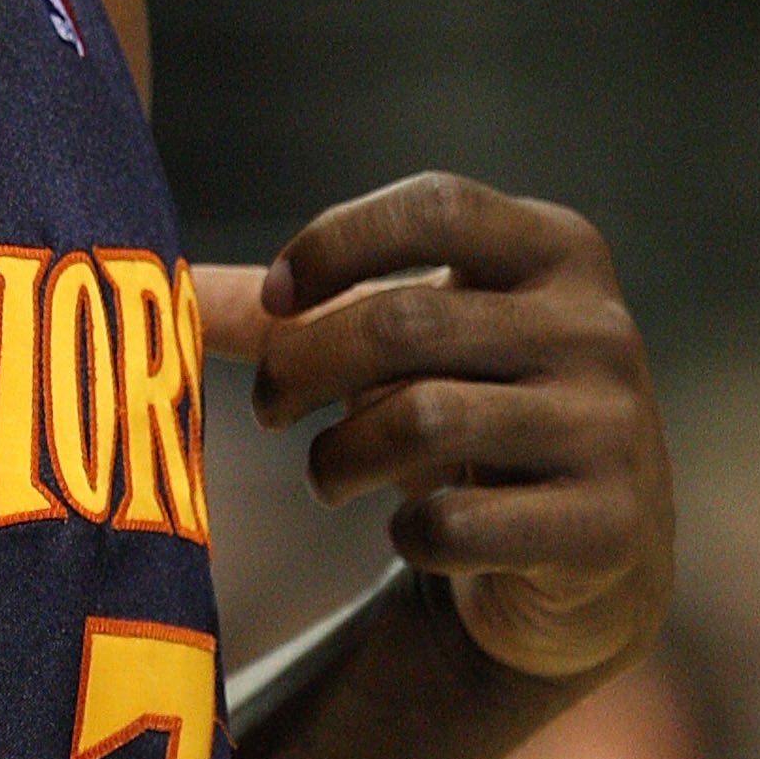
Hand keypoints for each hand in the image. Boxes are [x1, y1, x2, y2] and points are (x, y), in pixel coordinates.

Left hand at [192, 175, 671, 682]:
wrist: (596, 553)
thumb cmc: (476, 409)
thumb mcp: (415, 339)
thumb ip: (299, 305)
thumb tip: (147, 269)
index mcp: (555, 251)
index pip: (437, 206)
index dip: (335, 243)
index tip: (275, 299)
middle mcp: (598, 327)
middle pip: (403, 322)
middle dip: (302, 367)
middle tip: (270, 409)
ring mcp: (613, 427)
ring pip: (423, 421)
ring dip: (340, 456)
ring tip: (328, 474)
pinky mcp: (605, 526)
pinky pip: (458, 524)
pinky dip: (409, 533)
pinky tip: (412, 531)